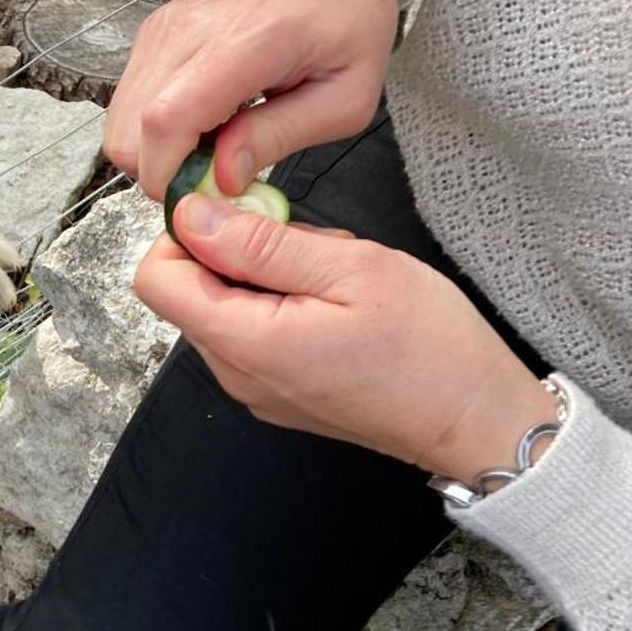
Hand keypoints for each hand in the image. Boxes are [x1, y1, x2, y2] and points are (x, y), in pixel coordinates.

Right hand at [105, 0, 405, 202]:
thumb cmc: (349, 21)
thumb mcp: (345, 98)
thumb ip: (278, 138)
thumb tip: (221, 178)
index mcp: (244, 42)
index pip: (164, 122)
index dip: (169, 177)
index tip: (205, 196)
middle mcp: (188, 31)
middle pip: (127, 133)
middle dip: (161, 172)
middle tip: (214, 172)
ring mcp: (162, 29)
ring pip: (120, 124)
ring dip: (157, 151)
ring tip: (213, 143)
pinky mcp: (153, 35)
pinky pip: (129, 104)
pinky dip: (155, 128)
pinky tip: (203, 119)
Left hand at [134, 196, 559, 482]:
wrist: (476, 419)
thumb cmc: (429, 345)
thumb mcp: (349, 268)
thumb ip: (261, 243)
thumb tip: (192, 216)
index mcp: (243, 343)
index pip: (155, 278)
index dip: (185, 233)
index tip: (243, 211)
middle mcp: (234, 374)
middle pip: (189, 291)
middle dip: (236, 251)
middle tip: (310, 246)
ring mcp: (254, 389)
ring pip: (225, 308)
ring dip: (266, 277)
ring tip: (332, 278)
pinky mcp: (278, 392)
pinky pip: (254, 333)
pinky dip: (283, 305)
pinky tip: (337, 307)